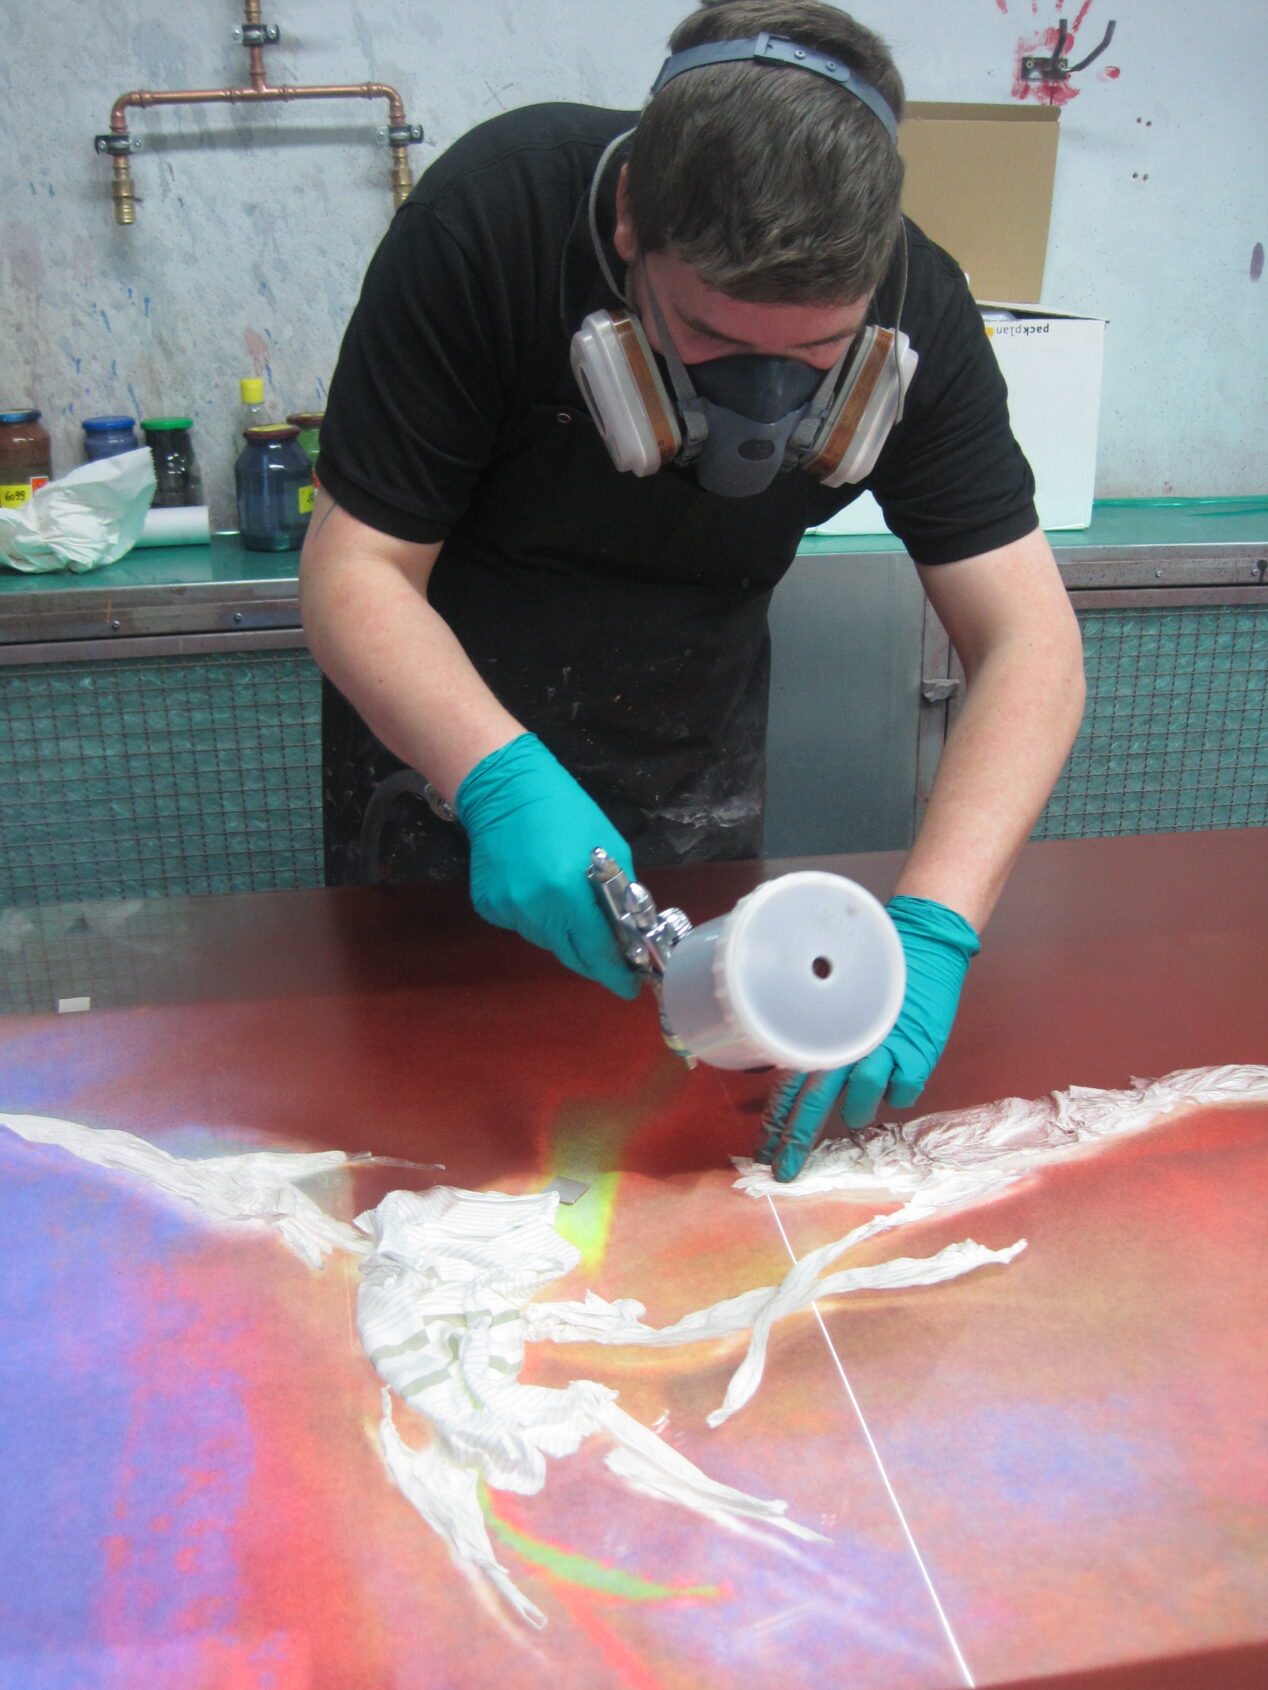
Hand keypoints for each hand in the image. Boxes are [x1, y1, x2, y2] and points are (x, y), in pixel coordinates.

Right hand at [454, 732, 640, 997]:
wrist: (505, 789)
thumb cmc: (565, 811)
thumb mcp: (609, 847)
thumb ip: (621, 894)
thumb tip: (630, 931)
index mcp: (568, 893)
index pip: (596, 950)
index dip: (615, 973)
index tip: (630, 987)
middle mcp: (534, 909)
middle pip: (570, 954)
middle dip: (593, 959)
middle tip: (611, 958)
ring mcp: (507, 909)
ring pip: (546, 939)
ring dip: (563, 932)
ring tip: (567, 901)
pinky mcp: (488, 906)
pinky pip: (522, 924)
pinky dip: (536, 916)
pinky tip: (537, 887)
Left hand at [755, 895, 980, 1181]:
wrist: (925, 946)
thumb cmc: (876, 973)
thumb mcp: (838, 1004)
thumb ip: (820, 1038)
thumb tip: (795, 1074)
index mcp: (822, 1032)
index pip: (788, 1085)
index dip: (775, 1123)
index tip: (763, 1153)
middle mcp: (847, 1046)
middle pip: (813, 1104)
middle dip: (796, 1142)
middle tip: (784, 1172)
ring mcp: (883, 1054)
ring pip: (859, 1107)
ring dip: (856, 1114)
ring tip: (857, 1113)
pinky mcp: (918, 1057)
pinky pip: (901, 1095)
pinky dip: (897, 1091)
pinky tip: (897, 1076)